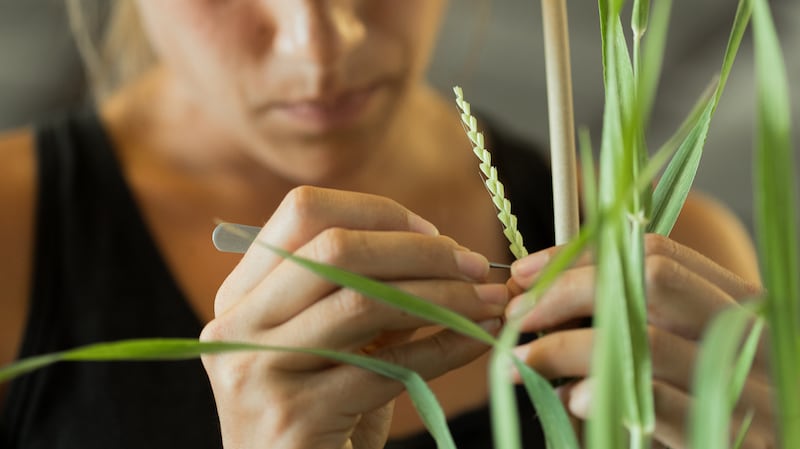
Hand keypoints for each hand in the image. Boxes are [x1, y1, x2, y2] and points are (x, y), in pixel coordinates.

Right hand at [201, 186, 506, 448]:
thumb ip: (368, 295)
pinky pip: (388, 368)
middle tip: (475, 265)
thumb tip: (444, 253)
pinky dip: (445, 348)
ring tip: (491, 301)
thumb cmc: (322, 413)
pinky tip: (480, 341)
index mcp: (242, 293)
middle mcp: (238, 325)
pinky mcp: (293, 416)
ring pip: (364, 303)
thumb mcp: (335, 344)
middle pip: (335, 251)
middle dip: (420, 251)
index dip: (375, 212)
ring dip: (444, 296)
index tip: (432, 232)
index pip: (304, 212)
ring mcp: (257, 370)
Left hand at [508, 233, 771, 448]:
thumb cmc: (697, 403)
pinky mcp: (739, 436)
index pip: (653, 252)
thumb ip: (627, 318)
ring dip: (565, 347)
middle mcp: (750, 332)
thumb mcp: (672, 350)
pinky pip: (663, 402)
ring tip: (519, 361)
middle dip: (566, 292)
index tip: (525, 275)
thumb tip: (542, 296)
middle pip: (648, 281)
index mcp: (735, 301)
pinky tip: (571, 398)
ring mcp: (751, 384)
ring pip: (646, 341)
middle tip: (516, 316)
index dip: (580, 257)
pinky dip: (608, 393)